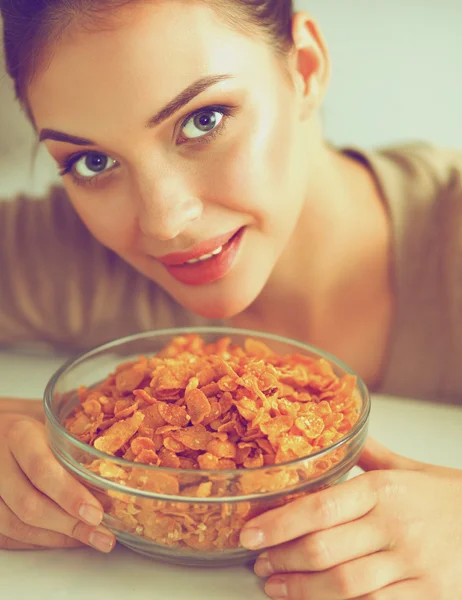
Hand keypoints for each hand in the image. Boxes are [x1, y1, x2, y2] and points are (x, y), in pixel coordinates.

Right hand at [0, 413, 114, 551]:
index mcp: (19, 435)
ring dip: (58, 538)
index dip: (70, 495)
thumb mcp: (51, 421)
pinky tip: (67, 539)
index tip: (97, 513)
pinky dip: (40, 541)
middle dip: (70, 525)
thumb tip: (120, 468)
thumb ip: (76, 441)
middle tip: (102, 535)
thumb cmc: (30, 425)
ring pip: (17, 525)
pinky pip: (8, 536)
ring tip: (92, 539)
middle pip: (30, 505)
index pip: (42, 470)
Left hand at [240, 437, 461, 599]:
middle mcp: (395, 526)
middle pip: (324, 548)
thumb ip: (370, 455)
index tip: (250, 534)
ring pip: (345, 584)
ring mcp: (412, 564)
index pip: (320, 507)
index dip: (279, 523)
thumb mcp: (410, 469)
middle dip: (283, 559)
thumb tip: (342, 435)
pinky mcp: (429, 595)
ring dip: (302, 590)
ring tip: (276, 586)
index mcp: (384, 489)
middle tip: (258, 563)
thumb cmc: (449, 495)